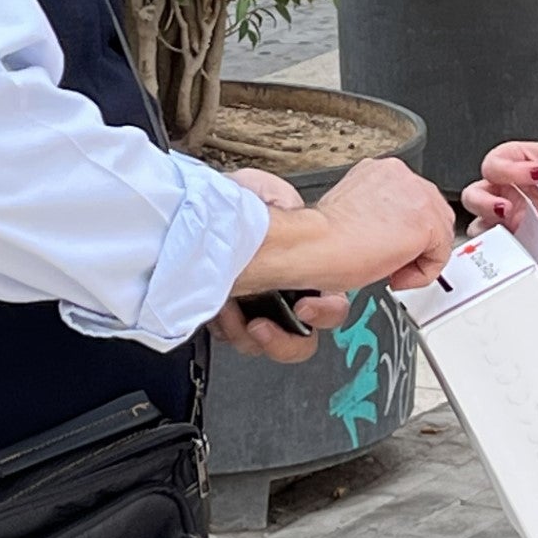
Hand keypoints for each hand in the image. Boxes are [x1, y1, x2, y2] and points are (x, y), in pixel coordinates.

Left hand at [218, 167, 343, 361]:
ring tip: (227, 310)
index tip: (304, 307)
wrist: (205, 217)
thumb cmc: (240, 206)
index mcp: (308, 272)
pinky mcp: (228, 320)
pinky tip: (213, 307)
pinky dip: (221, 328)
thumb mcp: (265, 192)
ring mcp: (257, 313)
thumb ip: (281, 199)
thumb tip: (282, 209)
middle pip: (300, 341)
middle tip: (260, 326)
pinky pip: (229, 338)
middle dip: (282, 341)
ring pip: (262, 345)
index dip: (325, 311)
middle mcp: (287, 298)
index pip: (333, 305)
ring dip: (243, 335)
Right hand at [306, 157, 454, 289]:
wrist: (314, 244)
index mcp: (381, 171)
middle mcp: (401, 175)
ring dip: (418, 258)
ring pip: (439, 233)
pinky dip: (422, 273)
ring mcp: (417, 194)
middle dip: (415, 244)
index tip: (382, 245)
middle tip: (388, 262)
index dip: (402, 232)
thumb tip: (387, 230)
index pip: (412, 202)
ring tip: (389, 268)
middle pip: (432, 214)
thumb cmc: (322, 236)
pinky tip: (395, 274)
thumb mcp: (353, 210)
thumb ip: (377, 212)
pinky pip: (441, 254)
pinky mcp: (427, 220)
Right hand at [462, 142, 537, 239]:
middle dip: (483, 204)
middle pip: (472, 196)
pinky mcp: (519, 237)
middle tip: (507, 208)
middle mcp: (503, 188)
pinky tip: (522, 245)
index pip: (494, 164)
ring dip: (490, 230)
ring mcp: (508, 215)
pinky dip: (507, 250)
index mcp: (512, 161)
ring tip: (512, 229)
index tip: (536, 176)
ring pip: (479, 225)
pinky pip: (503, 247)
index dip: (508, 171)